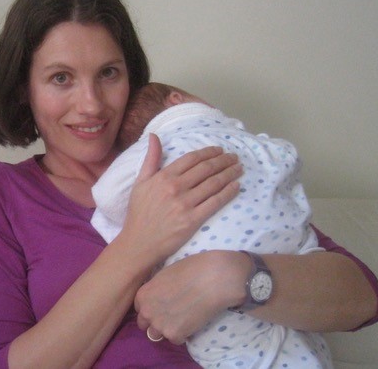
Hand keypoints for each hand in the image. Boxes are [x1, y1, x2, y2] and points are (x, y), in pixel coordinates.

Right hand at [117, 134, 241, 265]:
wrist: (139, 242)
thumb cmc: (138, 212)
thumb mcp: (140, 182)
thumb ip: (150, 158)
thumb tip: (154, 135)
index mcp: (164, 176)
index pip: (192, 159)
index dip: (208, 152)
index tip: (219, 150)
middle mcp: (176, 187)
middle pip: (206, 169)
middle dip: (223, 161)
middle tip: (234, 157)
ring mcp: (185, 204)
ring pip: (213, 183)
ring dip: (229, 174)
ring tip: (239, 168)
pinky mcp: (193, 220)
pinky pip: (215, 202)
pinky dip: (228, 193)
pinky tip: (236, 186)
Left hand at [134, 250, 250, 343]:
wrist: (213, 278)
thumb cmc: (191, 269)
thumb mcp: (165, 274)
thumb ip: (156, 289)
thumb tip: (158, 296)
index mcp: (143, 295)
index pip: (139, 308)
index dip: (151, 307)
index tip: (162, 305)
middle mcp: (147, 312)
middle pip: (145, 325)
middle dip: (156, 321)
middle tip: (173, 313)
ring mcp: (159, 325)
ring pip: (158, 335)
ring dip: (167, 329)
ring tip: (183, 318)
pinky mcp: (175, 335)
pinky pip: (175, 339)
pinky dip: (183, 333)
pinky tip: (192, 320)